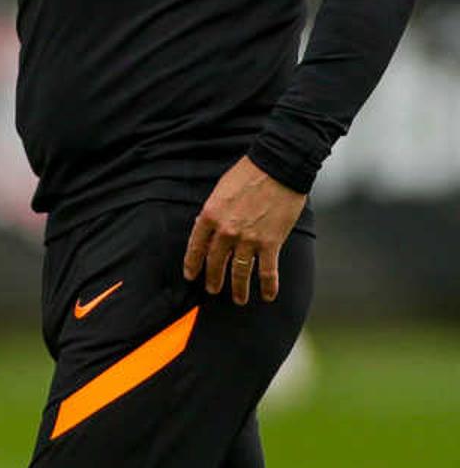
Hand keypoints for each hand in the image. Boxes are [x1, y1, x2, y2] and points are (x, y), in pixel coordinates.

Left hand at [182, 155, 305, 305]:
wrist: (276, 169)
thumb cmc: (247, 174)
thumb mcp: (220, 191)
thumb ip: (213, 212)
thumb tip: (207, 228)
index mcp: (210, 215)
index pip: (196, 246)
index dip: (192, 263)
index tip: (191, 275)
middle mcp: (226, 231)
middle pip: (216, 262)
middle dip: (213, 279)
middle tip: (212, 289)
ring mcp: (249, 239)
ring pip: (240, 272)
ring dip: (238, 288)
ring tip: (237, 299)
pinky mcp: (271, 243)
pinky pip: (268, 271)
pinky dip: (268, 286)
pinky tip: (268, 296)